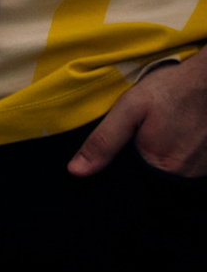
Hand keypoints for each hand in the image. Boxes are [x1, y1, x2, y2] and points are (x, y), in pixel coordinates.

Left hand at [71, 51, 206, 176]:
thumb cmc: (170, 89)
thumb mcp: (129, 108)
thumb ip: (103, 141)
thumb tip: (77, 170)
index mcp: (162, 166)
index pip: (130, 181)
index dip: (119, 167)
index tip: (122, 146)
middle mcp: (186, 175)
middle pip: (151, 176)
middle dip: (140, 159)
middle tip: (146, 131)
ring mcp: (202, 170)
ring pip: (169, 170)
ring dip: (161, 155)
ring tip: (162, 130)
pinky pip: (186, 165)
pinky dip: (178, 152)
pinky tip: (176, 133)